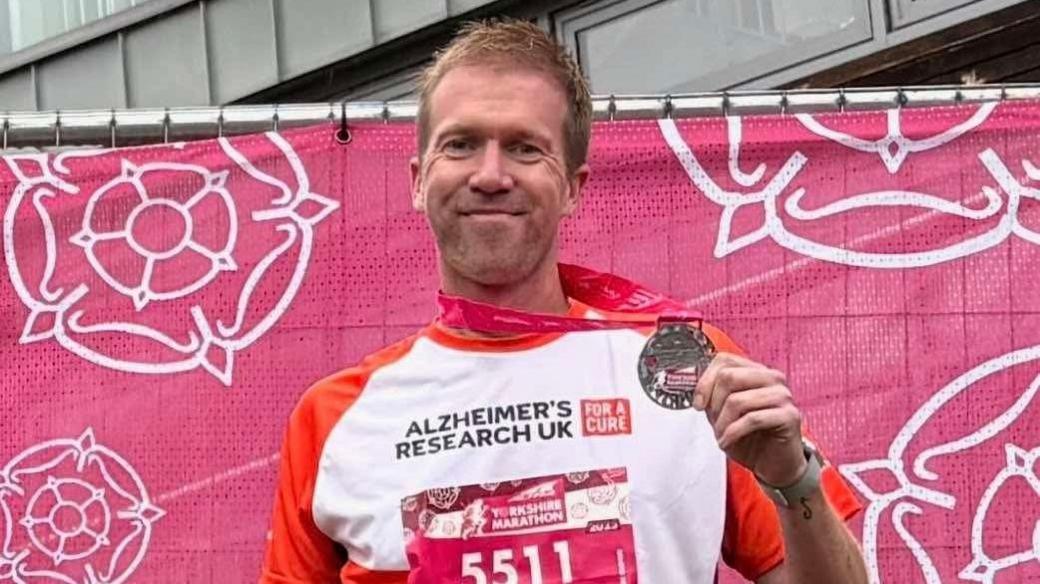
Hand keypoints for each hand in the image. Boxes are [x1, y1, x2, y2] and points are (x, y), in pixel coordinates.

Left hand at [694, 352, 805, 486]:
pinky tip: (728, 441)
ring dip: (722, 423)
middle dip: (714, 403)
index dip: (705, 381)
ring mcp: (782, 396)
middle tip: (714, 422)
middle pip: (729, 376)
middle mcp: (772, 379)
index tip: (698, 403)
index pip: (725, 360)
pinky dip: (733, 433)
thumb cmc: (751, 438)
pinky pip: (752, 419)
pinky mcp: (789, 416)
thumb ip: (712, 396)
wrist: (774, 465)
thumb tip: (694, 385)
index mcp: (756, 372)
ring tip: (722, 435)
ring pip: (738, 400)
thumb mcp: (723, 414)